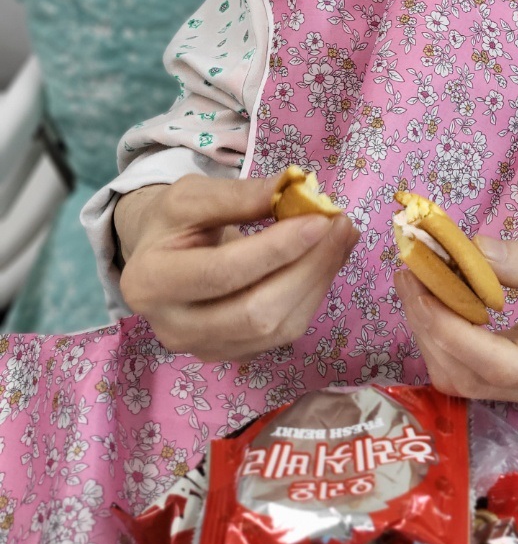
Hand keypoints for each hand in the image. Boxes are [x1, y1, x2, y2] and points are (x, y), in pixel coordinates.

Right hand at [117, 175, 358, 361]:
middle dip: (308, 269)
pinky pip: (284, 334)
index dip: (276, 249)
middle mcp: (173, 328)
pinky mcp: (233, 355)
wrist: (161, 259)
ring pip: (277, 329)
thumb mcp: (191, 196)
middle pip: (255, 313)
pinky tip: (327, 260)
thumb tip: (292, 187)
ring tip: (342, 238)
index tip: (319, 221)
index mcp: (150, 282)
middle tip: (341, 227)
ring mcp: (204, 349)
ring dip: (319, 281)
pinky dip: (313, 295)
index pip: (222, 273)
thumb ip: (238, 195)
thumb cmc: (174, 223)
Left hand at [394, 237, 517, 412]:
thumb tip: (468, 251)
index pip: (501, 365)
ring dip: (430, 332)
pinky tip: (435, 299)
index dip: (452, 329)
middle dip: (430, 325)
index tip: (422, 283)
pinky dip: (445, 336)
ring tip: (416, 279)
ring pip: (462, 380)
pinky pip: (471, 372)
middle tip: (409, 269)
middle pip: (471, 377)